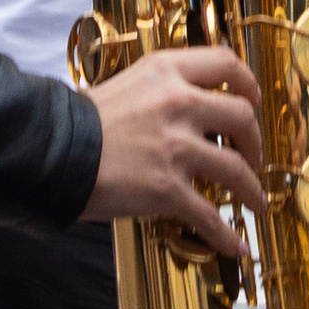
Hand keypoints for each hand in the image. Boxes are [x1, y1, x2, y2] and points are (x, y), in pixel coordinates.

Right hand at [83, 44, 267, 253]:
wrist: (53, 153)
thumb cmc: (80, 124)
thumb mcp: (125, 85)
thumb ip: (161, 90)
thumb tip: (188, 104)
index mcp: (165, 72)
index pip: (224, 63)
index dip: (247, 82)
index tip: (252, 98)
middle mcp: (177, 104)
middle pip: (242, 116)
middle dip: (254, 141)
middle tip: (251, 155)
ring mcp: (176, 147)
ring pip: (237, 169)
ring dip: (252, 189)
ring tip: (255, 201)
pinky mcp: (168, 188)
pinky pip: (211, 216)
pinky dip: (228, 236)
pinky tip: (237, 245)